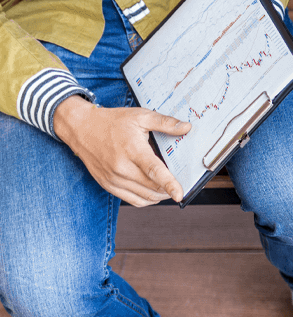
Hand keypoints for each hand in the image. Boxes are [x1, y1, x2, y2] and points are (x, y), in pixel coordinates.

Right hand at [53, 96, 190, 206]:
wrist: (81, 128)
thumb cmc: (112, 122)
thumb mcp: (141, 116)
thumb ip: (165, 123)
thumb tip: (187, 128)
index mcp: (132, 150)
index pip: (154, 171)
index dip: (169, 184)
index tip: (180, 194)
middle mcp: (121, 168)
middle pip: (152, 187)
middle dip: (169, 189)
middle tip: (181, 184)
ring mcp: (113, 179)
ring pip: (143, 197)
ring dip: (159, 196)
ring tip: (169, 188)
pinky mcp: (107, 185)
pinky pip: (132, 200)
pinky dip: (146, 199)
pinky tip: (154, 192)